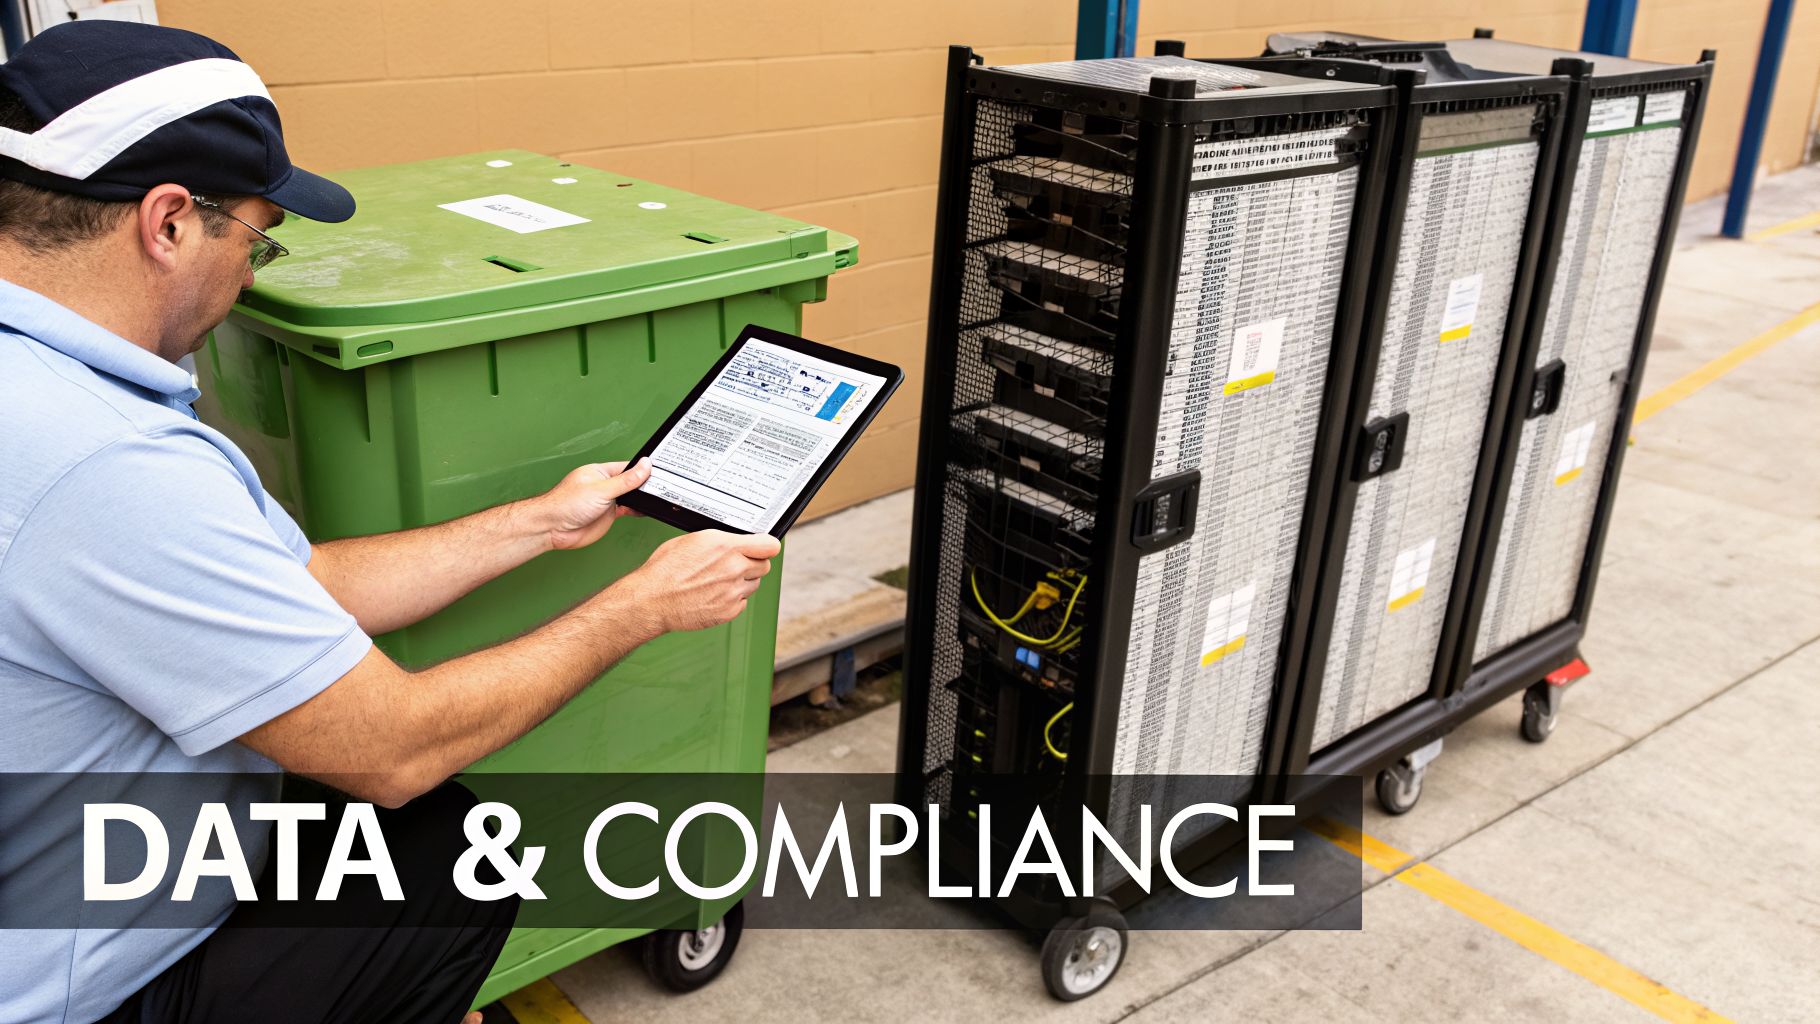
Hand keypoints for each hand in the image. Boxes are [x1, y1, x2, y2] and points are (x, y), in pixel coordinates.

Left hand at [538, 459, 650, 550]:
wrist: (553, 528)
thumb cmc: (566, 504)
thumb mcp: (602, 489)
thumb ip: (626, 480)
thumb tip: (645, 466)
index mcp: (600, 471)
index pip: (627, 467)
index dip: (642, 469)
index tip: (658, 471)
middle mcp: (604, 485)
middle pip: (630, 482)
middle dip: (643, 484)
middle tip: (662, 486)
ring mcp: (606, 500)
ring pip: (630, 496)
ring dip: (640, 498)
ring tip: (657, 497)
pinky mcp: (608, 515)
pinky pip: (627, 509)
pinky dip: (637, 510)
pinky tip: (645, 509)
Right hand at [622, 529, 781, 632]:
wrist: (652, 600)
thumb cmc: (665, 570)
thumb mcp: (692, 541)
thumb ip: (721, 541)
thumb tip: (735, 542)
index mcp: (725, 546)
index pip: (769, 545)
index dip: (767, 547)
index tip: (764, 548)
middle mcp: (733, 568)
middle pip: (764, 566)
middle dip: (753, 564)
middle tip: (736, 566)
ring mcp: (733, 591)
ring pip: (753, 585)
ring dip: (742, 582)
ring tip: (718, 581)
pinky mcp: (729, 611)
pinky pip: (742, 603)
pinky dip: (732, 600)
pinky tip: (713, 595)